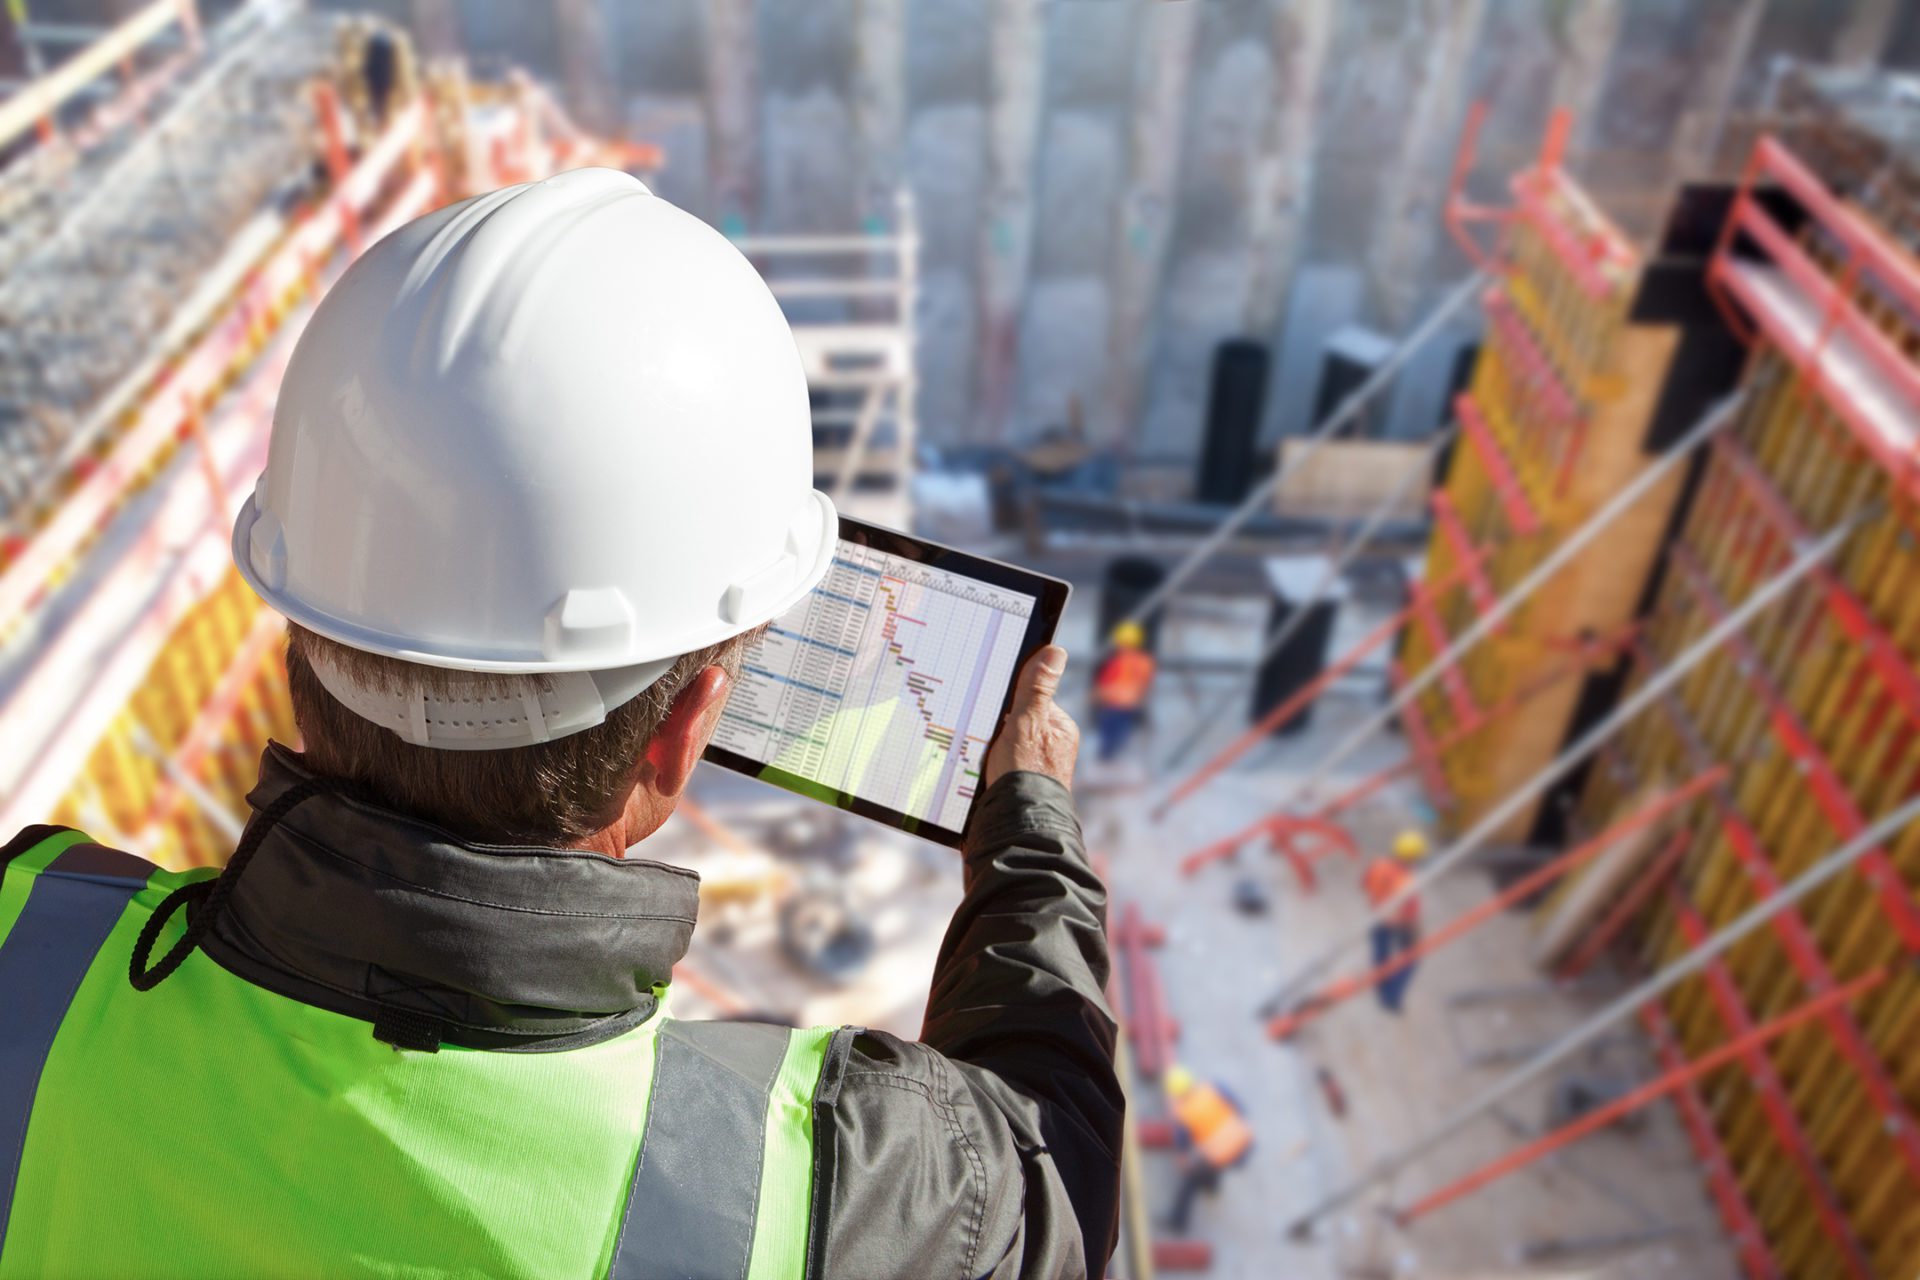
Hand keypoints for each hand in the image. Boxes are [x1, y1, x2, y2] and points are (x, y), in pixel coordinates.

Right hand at [984, 645, 1078, 791]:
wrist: (1017, 825)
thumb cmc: (1025, 774)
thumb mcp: (1027, 723)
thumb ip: (1036, 689)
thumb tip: (1054, 652)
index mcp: (1061, 729)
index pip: (1031, 699)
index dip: (1010, 702)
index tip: (993, 708)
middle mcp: (1052, 747)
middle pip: (1017, 721)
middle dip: (998, 725)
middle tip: (985, 734)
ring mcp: (1036, 766)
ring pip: (1005, 742)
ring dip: (990, 746)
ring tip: (982, 756)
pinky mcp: (1019, 782)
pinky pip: (999, 763)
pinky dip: (987, 764)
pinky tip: (979, 770)